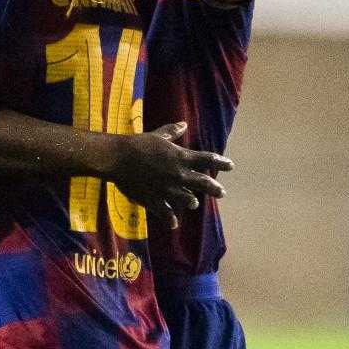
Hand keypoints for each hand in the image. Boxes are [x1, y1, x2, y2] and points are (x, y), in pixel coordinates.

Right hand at [105, 122, 232, 228]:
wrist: (119, 159)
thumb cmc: (138, 145)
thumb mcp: (157, 136)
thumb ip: (172, 132)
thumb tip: (184, 124)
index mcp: (181, 157)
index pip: (207, 160)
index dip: (221, 162)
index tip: (230, 166)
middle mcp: (179, 174)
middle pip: (203, 183)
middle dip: (214, 188)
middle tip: (221, 192)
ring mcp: (168, 189)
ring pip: (188, 200)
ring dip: (191, 201)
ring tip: (193, 203)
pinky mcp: (154, 199)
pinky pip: (166, 213)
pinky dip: (170, 219)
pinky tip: (173, 224)